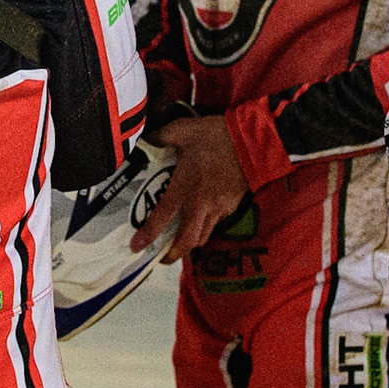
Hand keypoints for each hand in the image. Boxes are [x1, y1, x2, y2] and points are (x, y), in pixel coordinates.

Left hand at [130, 115, 249, 263]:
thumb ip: (160, 138)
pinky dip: (204, 228)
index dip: (149, 234)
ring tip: (177, 243)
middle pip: (187, 240)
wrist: (252, 140)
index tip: (136, 246)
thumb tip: (144, 142)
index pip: (164, 216)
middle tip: (160, 257)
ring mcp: (219, 207)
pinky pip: (215, 224)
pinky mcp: (232, 206)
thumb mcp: (182, 130)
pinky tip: (197, 221)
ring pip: (203, 236)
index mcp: (186, 186)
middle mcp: (202, 203)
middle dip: (173, 254)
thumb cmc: (216, 135)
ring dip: (189, 244)